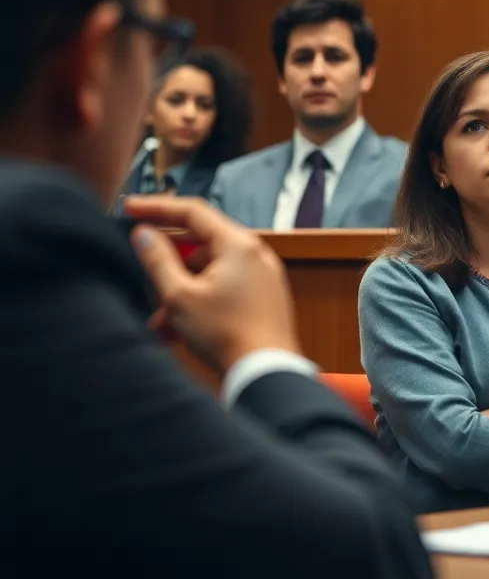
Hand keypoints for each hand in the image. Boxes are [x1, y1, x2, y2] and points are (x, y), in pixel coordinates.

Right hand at [123, 195, 301, 373]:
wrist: (267, 372)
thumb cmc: (226, 334)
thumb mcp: (179, 296)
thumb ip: (158, 260)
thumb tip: (143, 234)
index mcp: (238, 245)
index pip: (193, 211)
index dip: (157, 207)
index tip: (130, 207)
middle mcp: (255, 254)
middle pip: (200, 242)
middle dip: (167, 261)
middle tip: (140, 266)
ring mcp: (262, 276)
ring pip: (209, 271)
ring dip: (180, 290)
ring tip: (158, 320)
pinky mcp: (262, 298)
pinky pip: (224, 288)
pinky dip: (199, 301)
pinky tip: (176, 330)